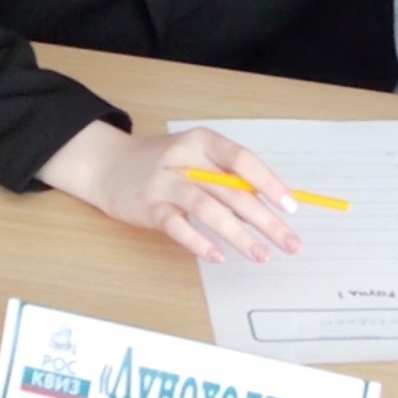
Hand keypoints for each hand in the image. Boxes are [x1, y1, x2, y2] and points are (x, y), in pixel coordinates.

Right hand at [36, 120, 303, 262]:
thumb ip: (225, 177)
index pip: (243, 160)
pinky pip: (176, 226)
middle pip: (232, 190)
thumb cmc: (163, 164)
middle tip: (290, 243)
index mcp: (204, 142)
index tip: (291, 207)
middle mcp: (186, 158)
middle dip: (266, 220)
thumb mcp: (196, 158)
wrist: (106, 166)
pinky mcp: (147, 206)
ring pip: (208, 208)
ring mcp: (164, 183)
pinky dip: (198, 241)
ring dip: (238, 235)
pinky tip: (217, 256)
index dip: (269, 182)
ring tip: (261, 255)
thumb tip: (269, 206)